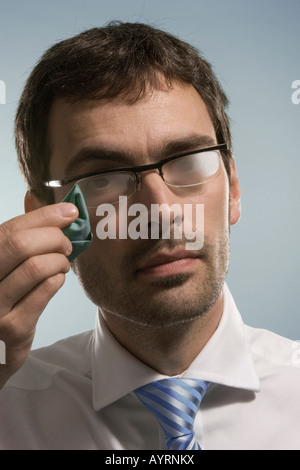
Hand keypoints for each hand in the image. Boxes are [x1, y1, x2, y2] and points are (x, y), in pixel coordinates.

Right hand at [0, 203, 77, 388]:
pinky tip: (57, 279)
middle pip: (21, 245)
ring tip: (61, 264)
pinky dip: (58, 279)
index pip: (10, 229)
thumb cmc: (3, 298)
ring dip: (59, 260)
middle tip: (66, 244)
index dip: (43, 217)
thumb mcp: (4, 267)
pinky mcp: (13, 327)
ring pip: (36, 267)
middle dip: (54, 238)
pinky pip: (46, 290)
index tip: (69, 212)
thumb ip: (21, 240)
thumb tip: (60, 212)